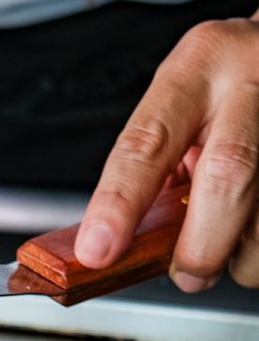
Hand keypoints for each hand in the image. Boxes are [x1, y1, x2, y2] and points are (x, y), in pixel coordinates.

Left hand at [75, 17, 258, 291]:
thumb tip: (122, 242)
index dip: (119, 203)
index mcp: (198, 66)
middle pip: (228, 175)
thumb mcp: (184, 100)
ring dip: (244, 255)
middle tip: (187, 273)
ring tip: (230, 249)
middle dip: (201, 244)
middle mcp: (252, 79)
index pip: (148, 141)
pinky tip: (252, 234)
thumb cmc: (230, 80)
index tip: (97, 249)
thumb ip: (157, 163)